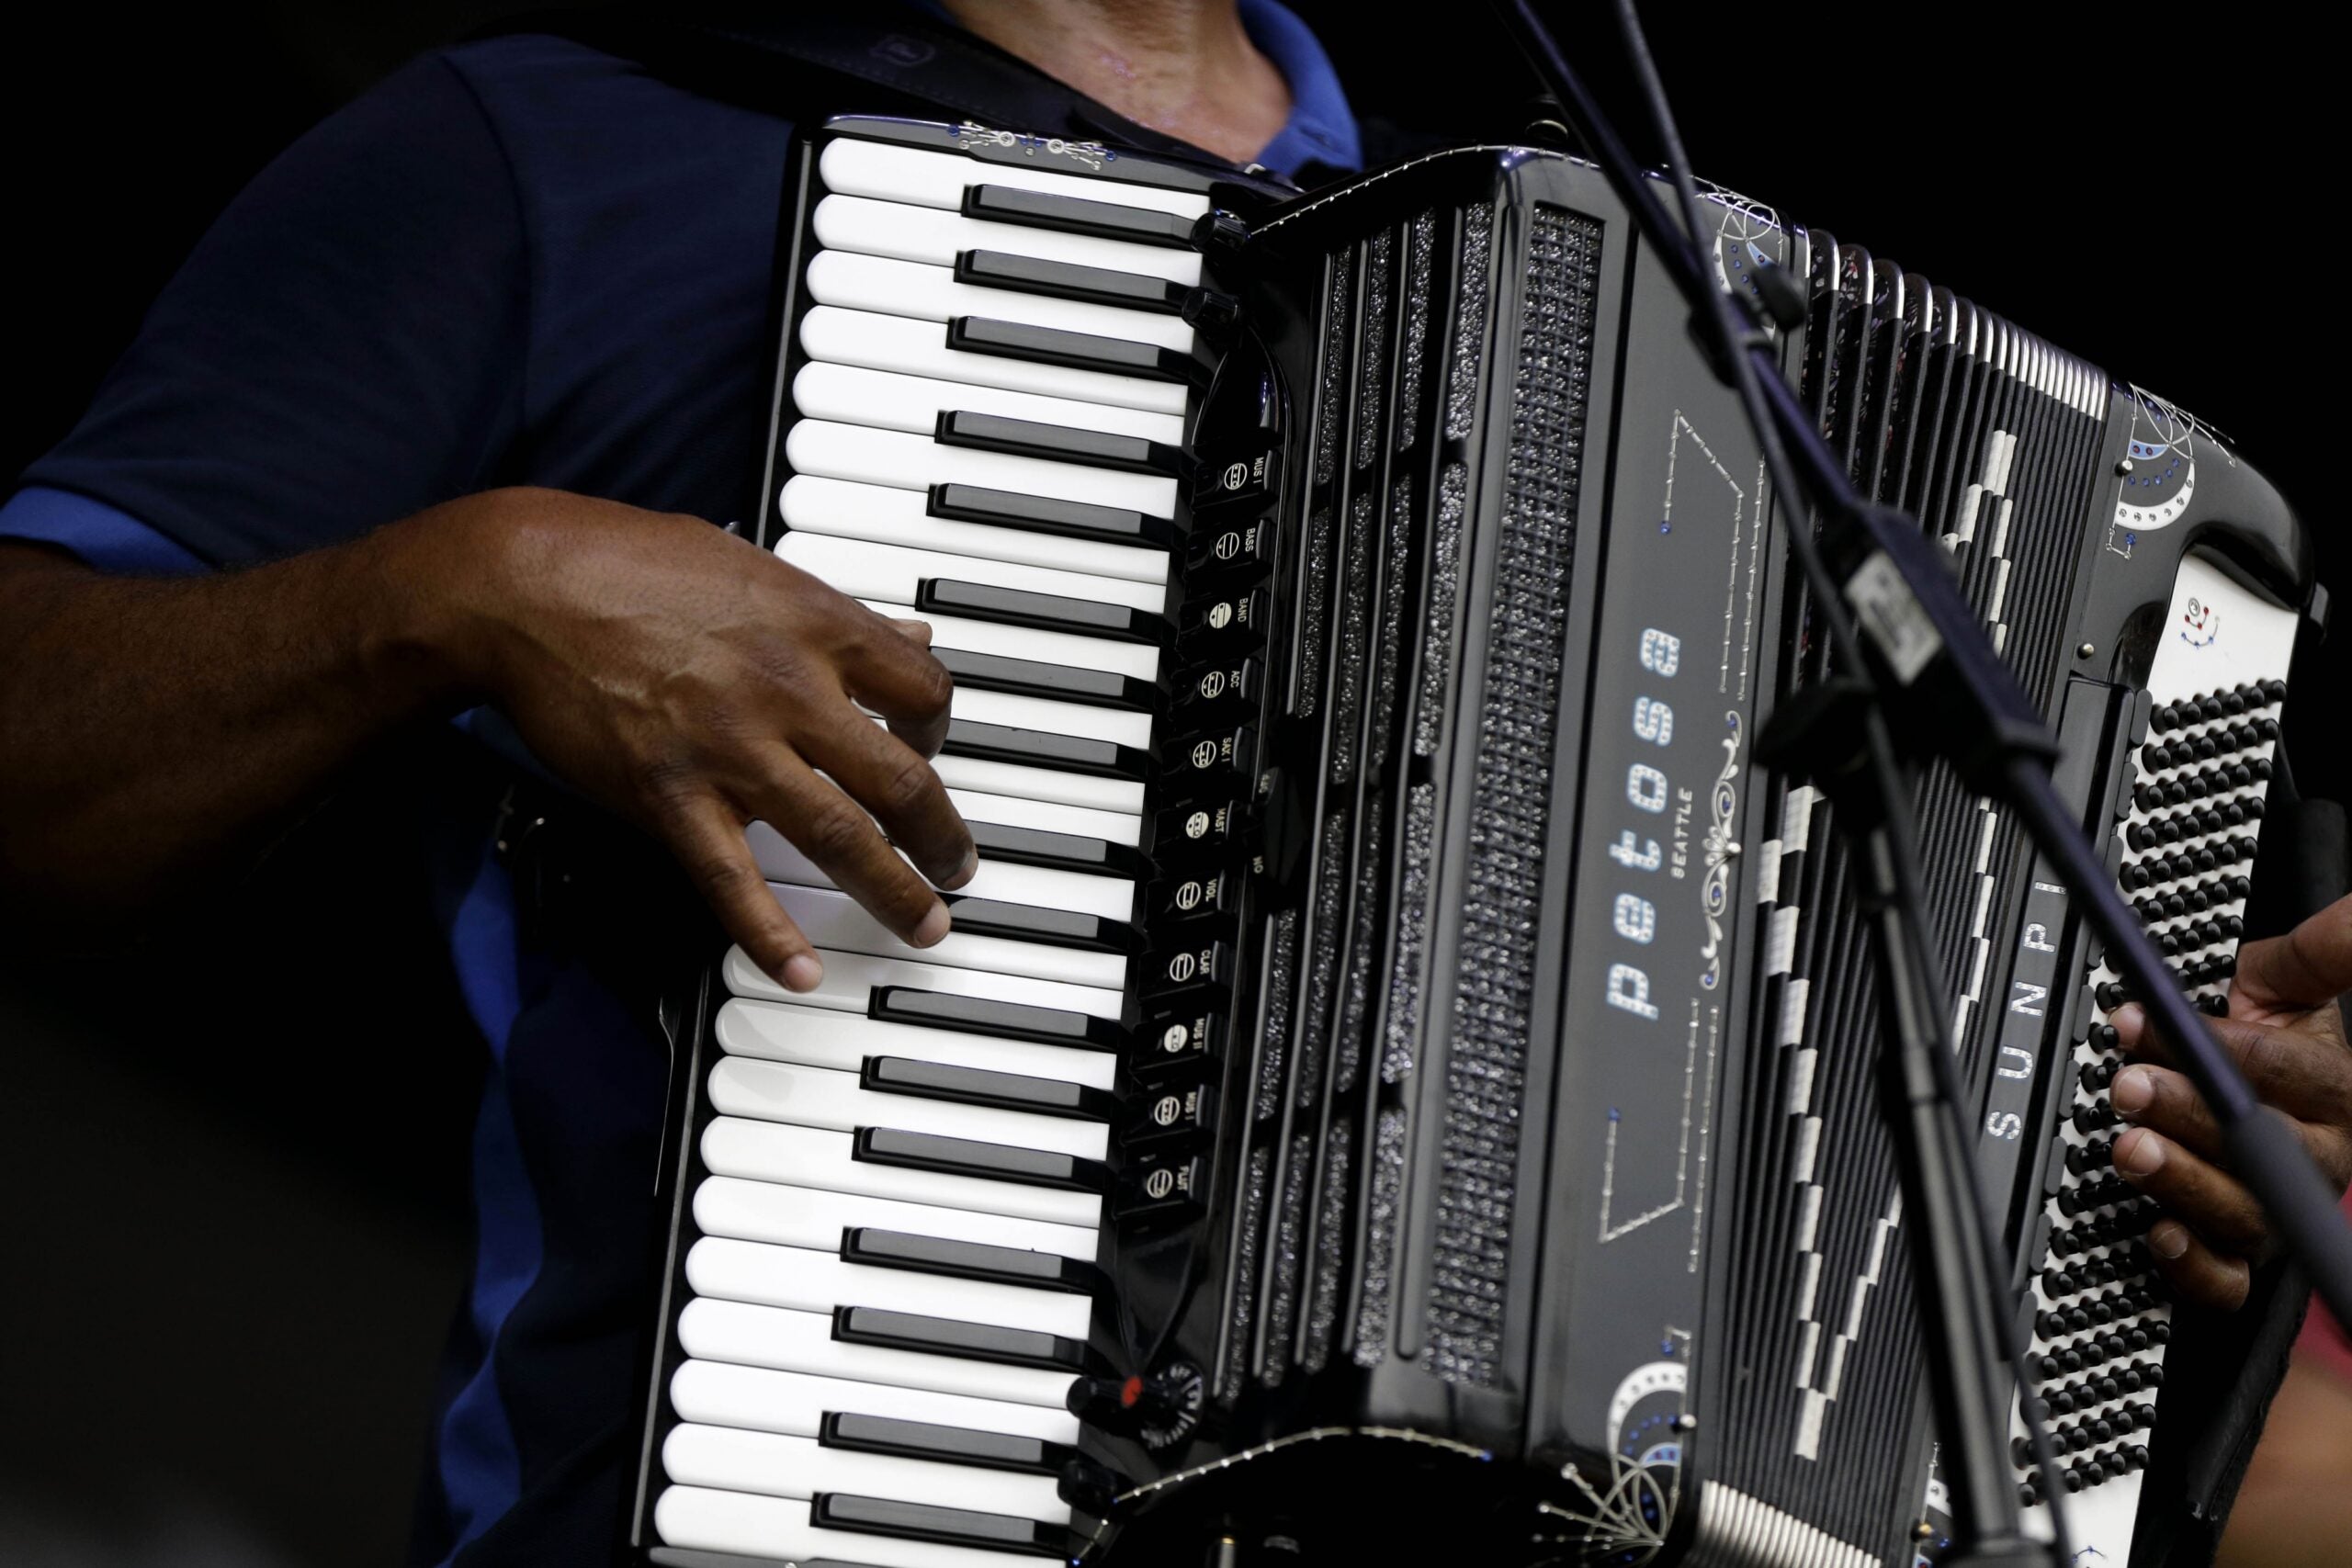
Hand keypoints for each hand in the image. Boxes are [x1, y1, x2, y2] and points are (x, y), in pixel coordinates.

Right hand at [433, 488, 973, 991]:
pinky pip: (733, 879)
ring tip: (924, 925)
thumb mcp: (754, 567)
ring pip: (841, 836)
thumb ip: (837, 613)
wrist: (525, 585)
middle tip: (958, 868)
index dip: (941, 729)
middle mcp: (788, 688)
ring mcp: (731, 747)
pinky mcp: (670, 794)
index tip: (930, 751)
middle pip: (903, 779)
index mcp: (816, 624)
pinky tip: (800, 971)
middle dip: (943, 837)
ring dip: (894, 891)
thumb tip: (909, 635)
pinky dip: (771, 933)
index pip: (925, 688)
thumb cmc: (629, 561)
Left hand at [2108, 893, 2351, 1308]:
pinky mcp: (2248, 1258)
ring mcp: (2283, 1212)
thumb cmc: (2270, 1044)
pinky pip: (2230, 1281)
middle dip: (2191, 1113)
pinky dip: (2196, 1264)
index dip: (2217, 1046)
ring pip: (2246, 1213)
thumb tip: (2347, 912)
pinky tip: (2160, 1233)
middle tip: (2128, 1085)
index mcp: (2337, 1092)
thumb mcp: (2285, 986)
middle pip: (2267, 1150)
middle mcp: (2319, 1158)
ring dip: (2182, 1180)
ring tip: (2129, 1148)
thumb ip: (2312, 956)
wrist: (2256, 1105)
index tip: (2144, 1020)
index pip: (2288, 1072)